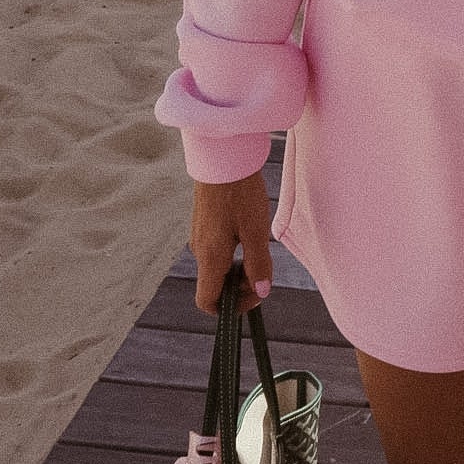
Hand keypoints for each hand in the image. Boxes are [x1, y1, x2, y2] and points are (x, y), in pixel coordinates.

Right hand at [190, 172, 273, 316]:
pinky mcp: (204, 224)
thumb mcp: (255, 230)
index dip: (231, 308)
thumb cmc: (239, 192)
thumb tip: (261, 291)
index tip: (255, 294)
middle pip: (215, 286)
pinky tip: (249, 233)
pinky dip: (233, 253)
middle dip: (240, 286)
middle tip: (264, 269)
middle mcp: (199, 251)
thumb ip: (258, 264)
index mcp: (210, 257)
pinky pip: (217, 251)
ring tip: (258, 246)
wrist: (221, 156)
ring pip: (218, 267)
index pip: (208, 301)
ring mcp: (200, 236)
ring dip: (238, 268)